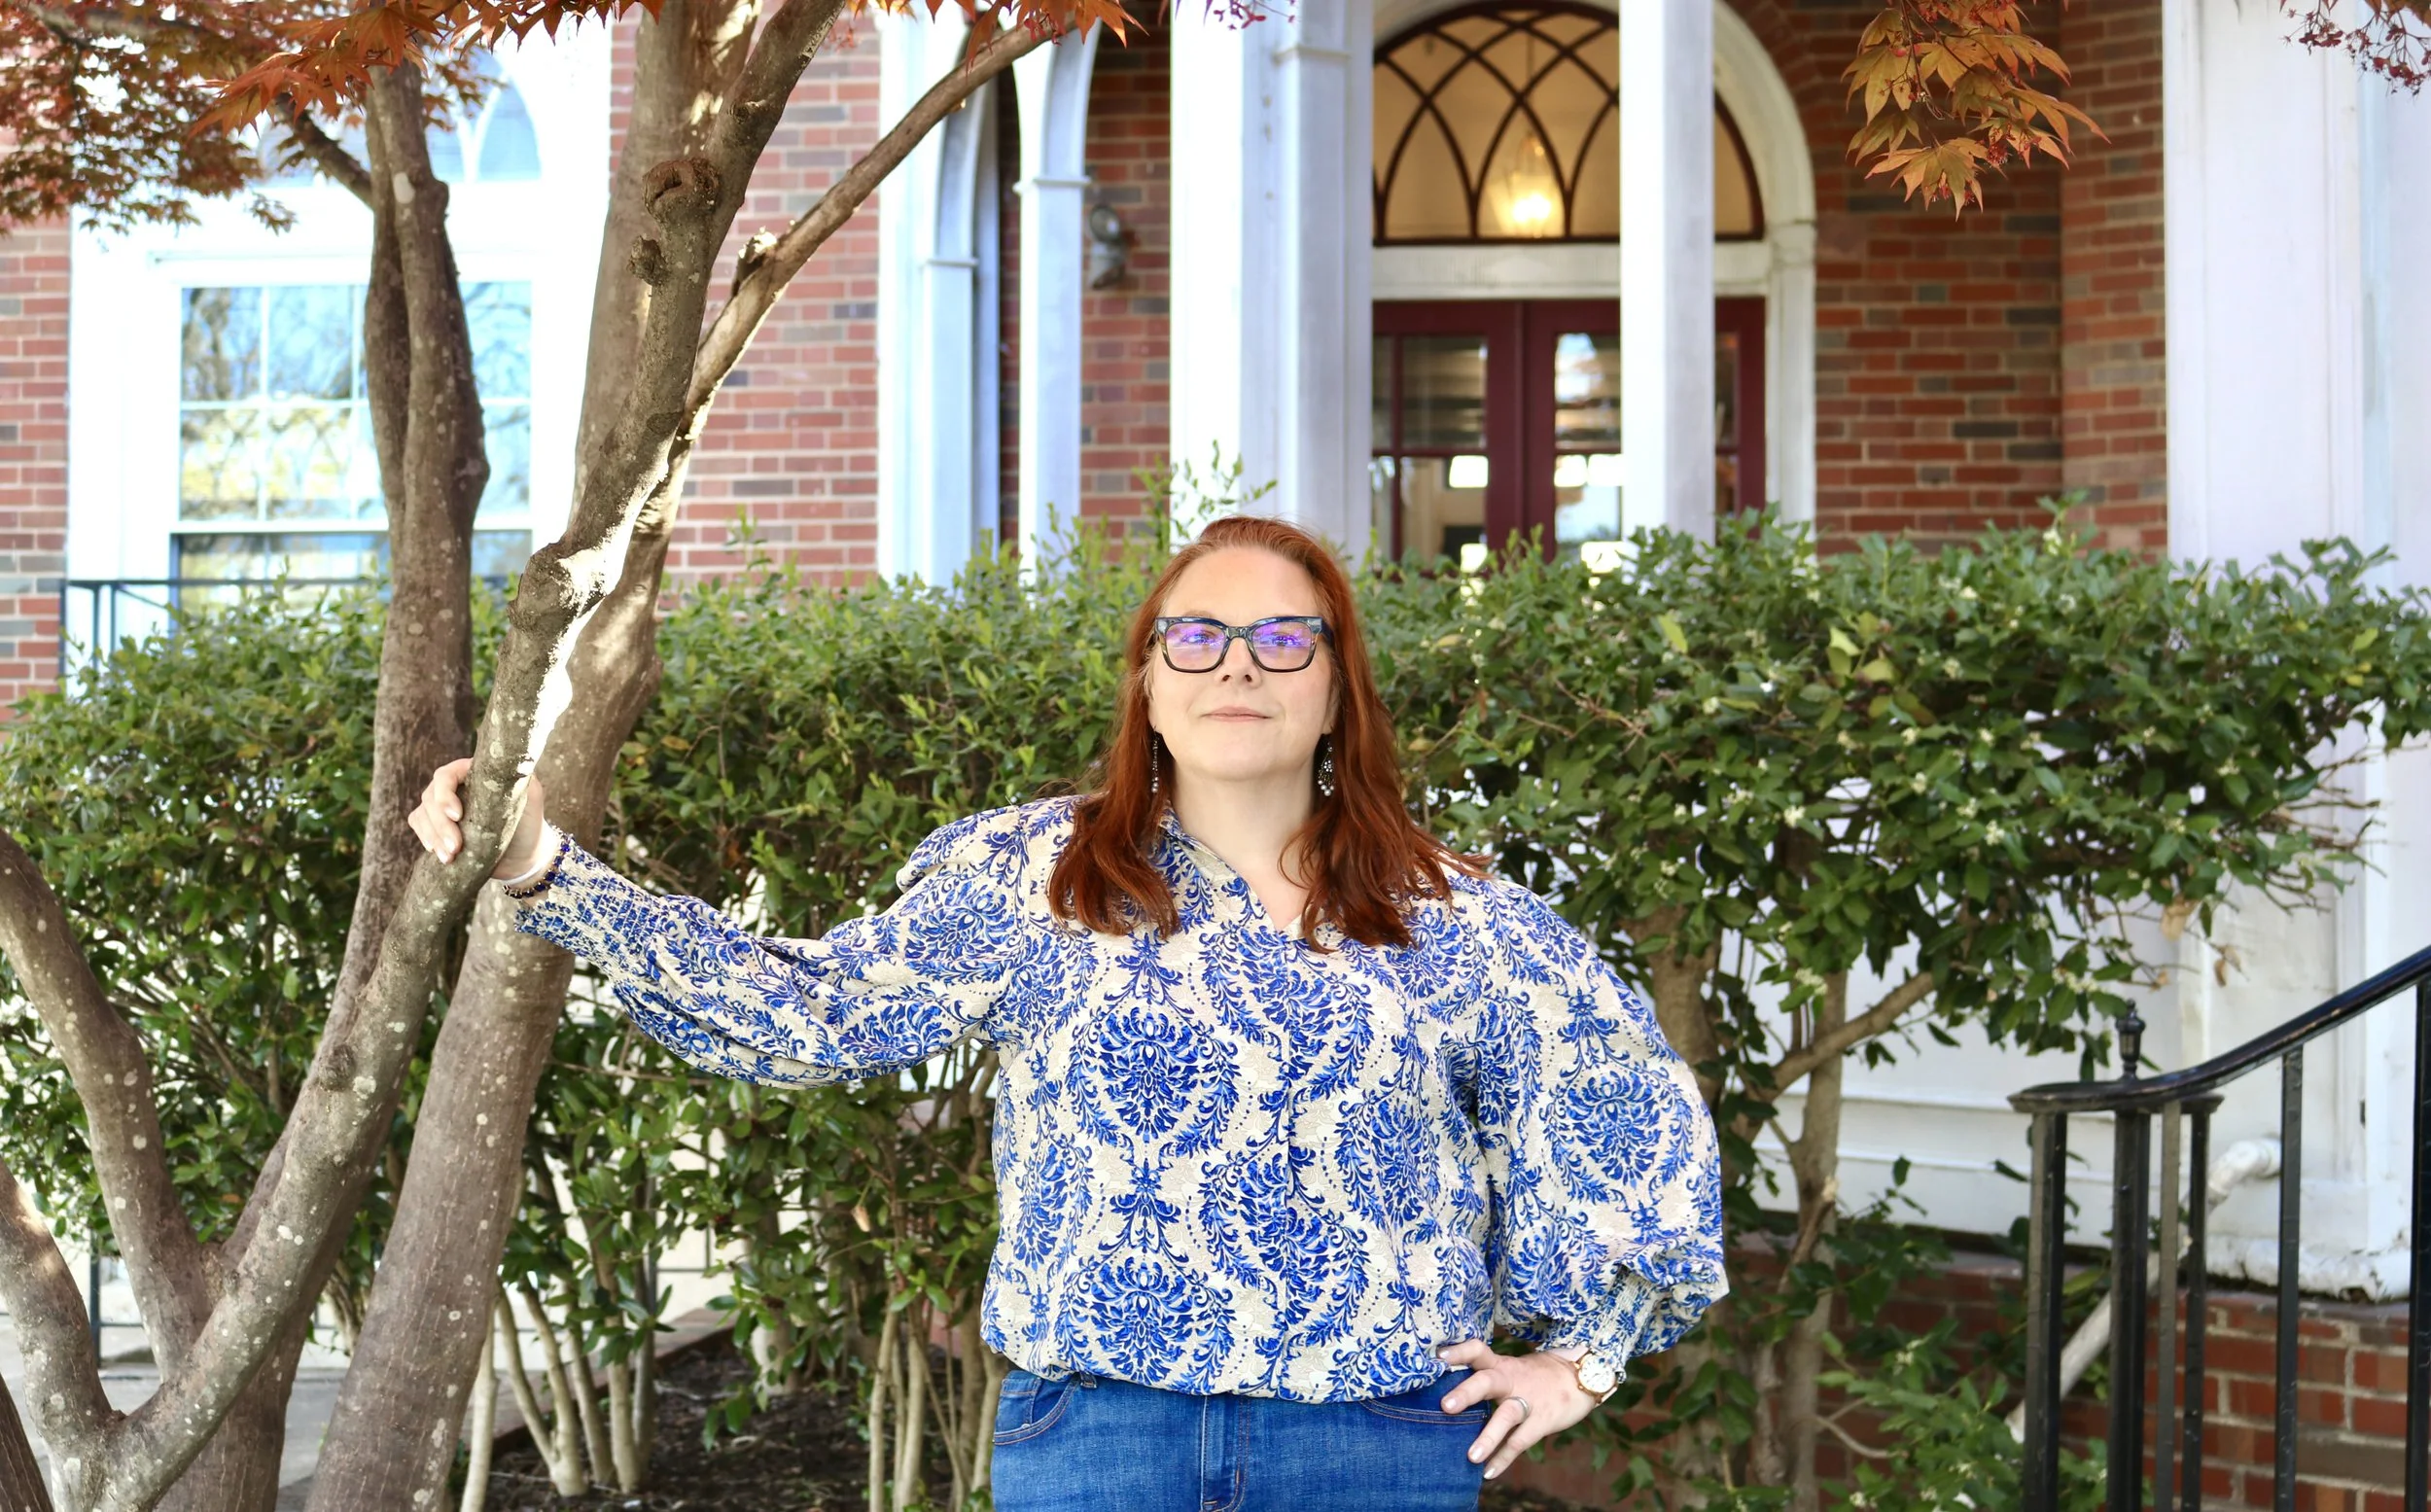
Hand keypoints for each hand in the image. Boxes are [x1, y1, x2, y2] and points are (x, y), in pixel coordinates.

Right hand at [407, 757, 547, 879]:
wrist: (523, 856)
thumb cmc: (529, 823)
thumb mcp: (530, 797)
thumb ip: (521, 778)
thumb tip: (512, 762)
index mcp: (473, 773)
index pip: (446, 775)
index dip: (445, 794)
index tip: (457, 815)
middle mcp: (454, 786)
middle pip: (430, 797)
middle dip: (440, 824)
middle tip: (455, 847)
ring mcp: (443, 805)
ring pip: (422, 813)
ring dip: (432, 835)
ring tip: (449, 856)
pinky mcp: (437, 825)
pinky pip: (418, 824)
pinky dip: (425, 838)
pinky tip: (437, 852)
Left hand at [1434, 1338, 1599, 1479]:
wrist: (1581, 1377)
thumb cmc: (1536, 1374)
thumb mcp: (1511, 1368)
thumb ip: (1485, 1375)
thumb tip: (1446, 1389)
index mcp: (1501, 1365)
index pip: (1478, 1351)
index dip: (1460, 1352)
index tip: (1438, 1356)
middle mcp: (1512, 1380)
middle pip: (1488, 1381)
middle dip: (1467, 1393)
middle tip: (1445, 1406)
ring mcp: (1528, 1401)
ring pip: (1507, 1416)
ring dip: (1488, 1436)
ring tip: (1471, 1457)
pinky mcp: (1542, 1421)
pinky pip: (1520, 1441)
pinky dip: (1504, 1458)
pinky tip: (1488, 1472)